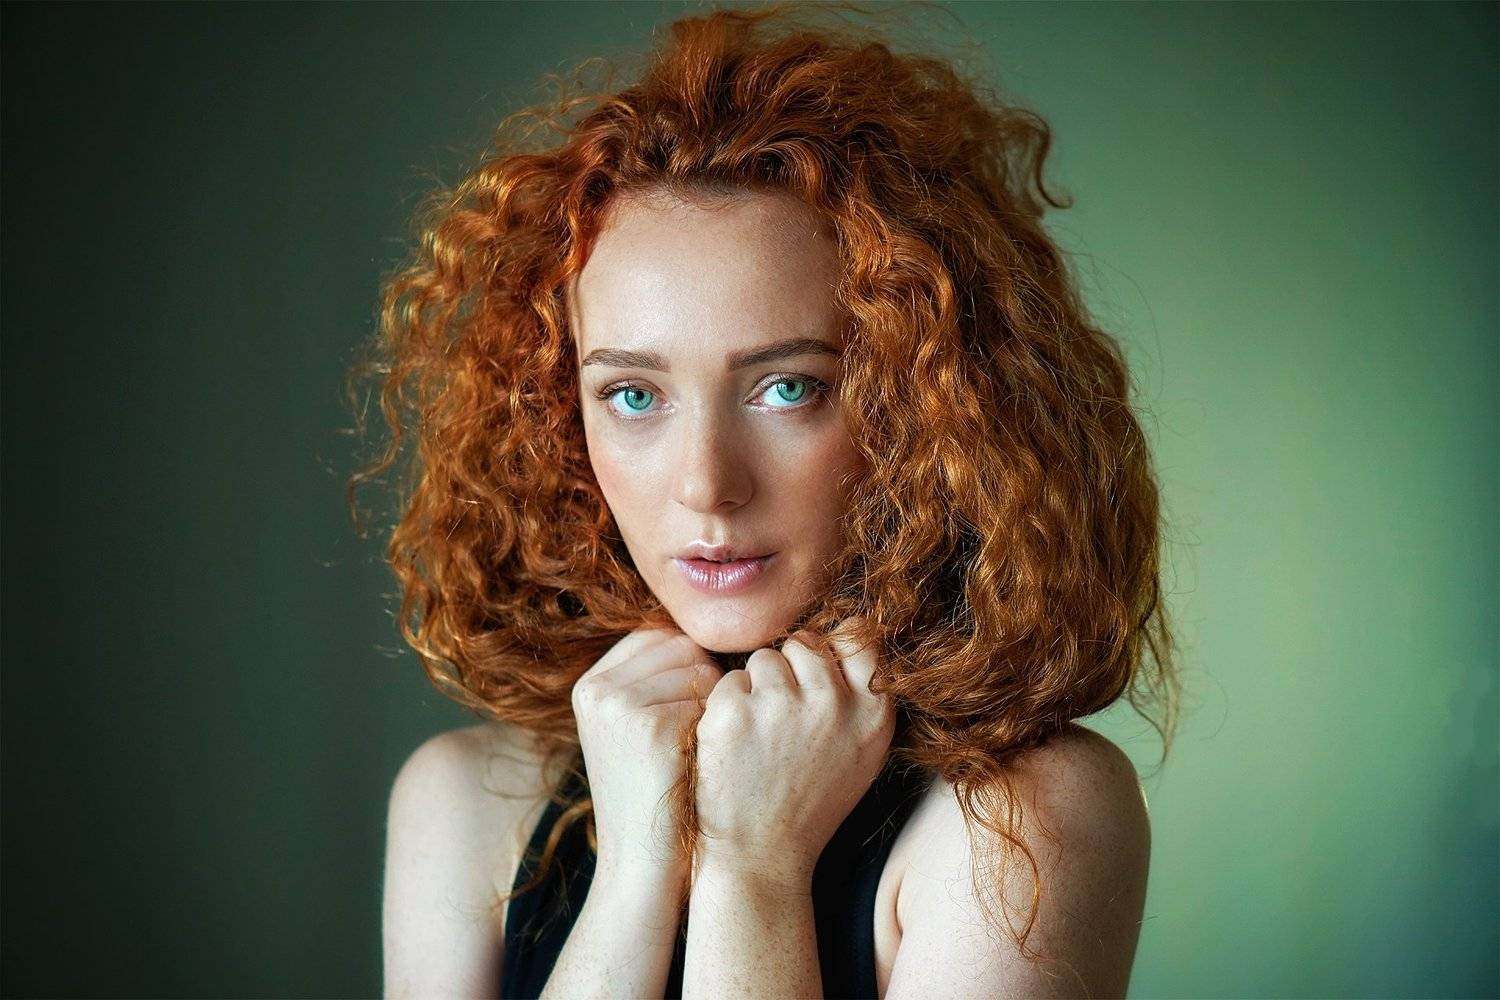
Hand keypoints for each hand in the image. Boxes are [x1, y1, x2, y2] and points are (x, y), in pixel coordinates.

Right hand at [571, 628, 723, 878]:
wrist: (641, 864)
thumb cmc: (652, 794)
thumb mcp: (630, 729)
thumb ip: (651, 680)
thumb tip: (699, 635)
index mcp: (589, 685)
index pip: (657, 634)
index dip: (687, 664)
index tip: (687, 707)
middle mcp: (598, 690)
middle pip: (681, 645)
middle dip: (703, 680)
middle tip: (697, 730)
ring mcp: (620, 707)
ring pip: (701, 670)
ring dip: (714, 705)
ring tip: (694, 749)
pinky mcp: (652, 727)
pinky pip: (711, 700)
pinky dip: (717, 729)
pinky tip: (700, 762)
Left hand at [692, 619, 896, 882]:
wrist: (760, 857)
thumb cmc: (810, 803)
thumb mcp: (861, 753)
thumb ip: (861, 695)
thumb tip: (849, 631)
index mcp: (872, 712)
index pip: (857, 636)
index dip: (831, 651)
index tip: (816, 678)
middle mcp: (832, 703)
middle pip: (805, 643)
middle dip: (789, 672)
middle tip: (782, 724)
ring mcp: (781, 705)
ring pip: (764, 660)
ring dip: (756, 689)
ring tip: (760, 740)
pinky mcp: (733, 712)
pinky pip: (728, 683)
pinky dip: (726, 709)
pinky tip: (735, 748)